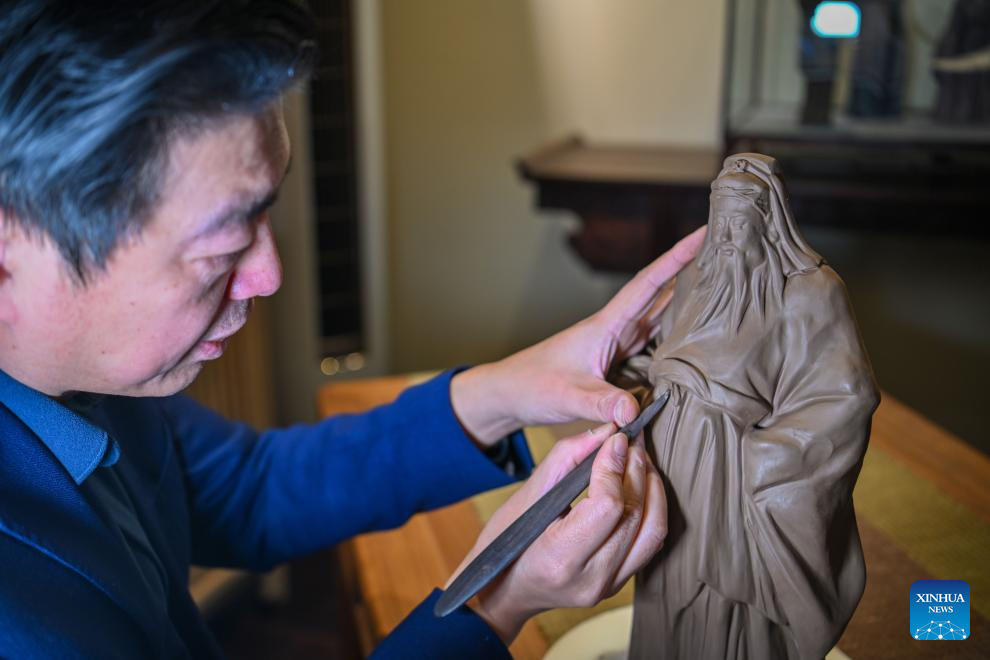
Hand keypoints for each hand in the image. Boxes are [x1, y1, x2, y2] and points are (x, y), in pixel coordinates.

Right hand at [447, 423, 666, 643]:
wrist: (505, 591)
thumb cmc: (506, 543)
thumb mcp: (525, 497)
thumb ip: (565, 460)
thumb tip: (605, 433)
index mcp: (560, 558)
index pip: (607, 506)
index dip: (615, 466)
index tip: (615, 439)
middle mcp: (591, 578)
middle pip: (633, 514)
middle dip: (636, 469)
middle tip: (630, 441)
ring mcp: (609, 586)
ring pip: (653, 530)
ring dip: (651, 487)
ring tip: (638, 460)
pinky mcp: (620, 584)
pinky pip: (650, 542)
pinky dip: (651, 508)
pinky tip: (640, 486)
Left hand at [452, 227, 704, 444]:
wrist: (510, 395)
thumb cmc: (533, 386)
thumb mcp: (568, 396)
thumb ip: (599, 404)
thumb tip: (632, 413)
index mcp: (606, 325)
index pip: (647, 285)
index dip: (676, 259)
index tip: (702, 233)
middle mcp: (615, 330)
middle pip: (661, 294)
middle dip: (692, 271)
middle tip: (727, 253)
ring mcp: (618, 345)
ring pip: (661, 317)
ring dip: (688, 302)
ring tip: (724, 288)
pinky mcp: (618, 363)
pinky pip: (655, 343)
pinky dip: (677, 336)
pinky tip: (696, 337)